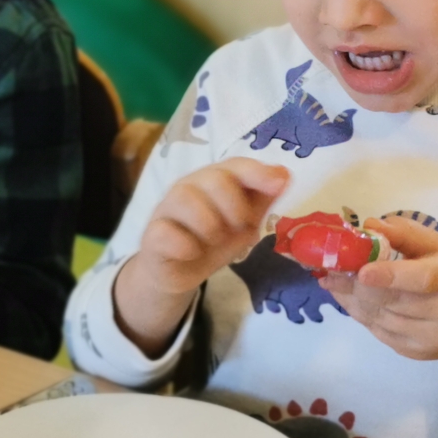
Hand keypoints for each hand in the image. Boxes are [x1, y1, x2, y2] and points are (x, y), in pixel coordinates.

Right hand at [113, 158, 289, 354]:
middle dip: (235, 207)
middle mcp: (188, 187)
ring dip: (210, 226)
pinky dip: (186, 245)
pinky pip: (167, 232)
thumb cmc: (213, 239)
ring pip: (186, 199)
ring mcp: (166, 209)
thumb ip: (263, 198)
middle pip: (213, 178)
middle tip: (239, 228)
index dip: (257, 172)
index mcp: (212, 179)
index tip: (279, 184)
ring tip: (214, 241)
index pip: (235, 165)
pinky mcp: (152, 235)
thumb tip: (285, 174)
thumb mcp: (244, 220)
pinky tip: (193, 252)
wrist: (178, 271)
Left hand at [321, 215, 437, 404]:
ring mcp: (431, 339)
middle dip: (355, 284)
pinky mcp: (415, 353)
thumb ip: (406, 234)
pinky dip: (357, 312)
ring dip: (350, 298)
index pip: (423, 279)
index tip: (361, 271)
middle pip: (392, 300)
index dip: (390, 275)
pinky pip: (376, 331)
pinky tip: (346, 297)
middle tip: (329, 267)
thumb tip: (370, 225)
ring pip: (378, 317)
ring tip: (332, 279)